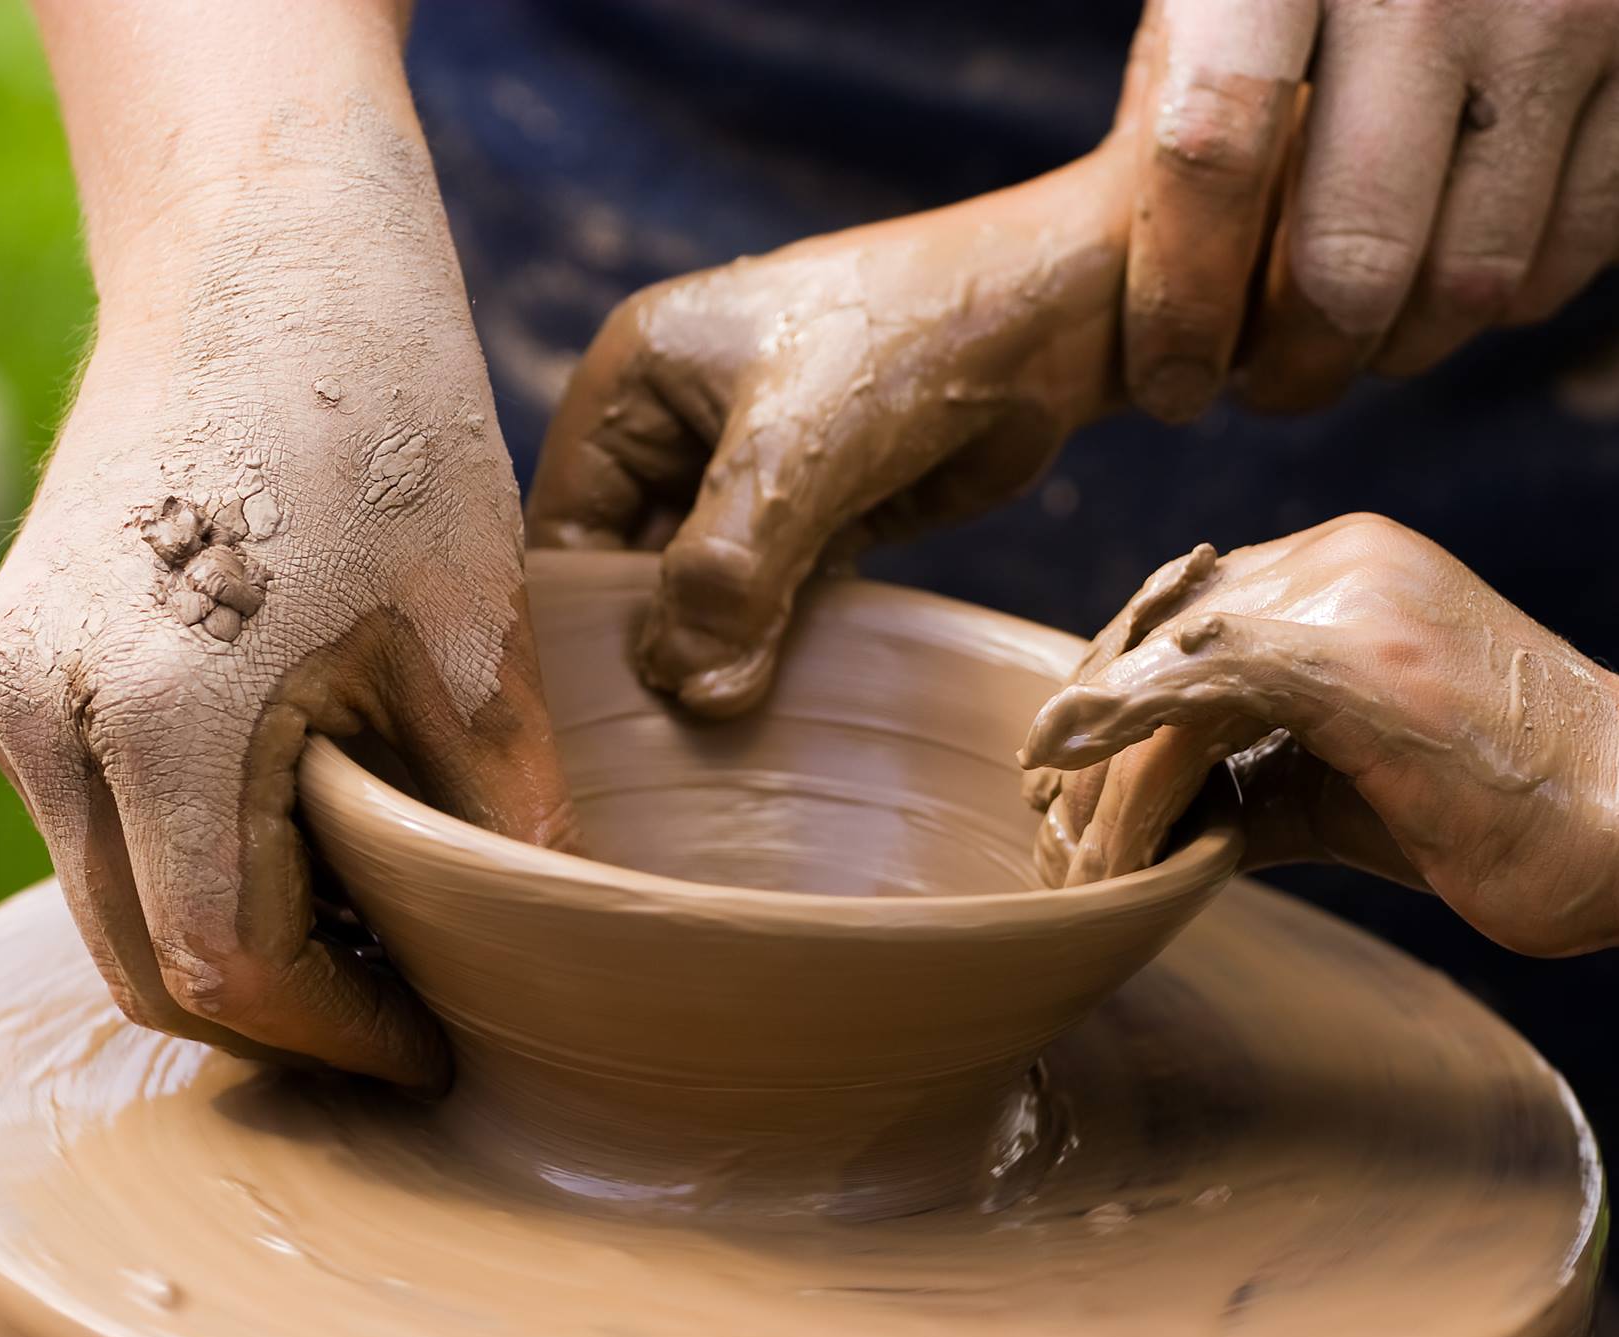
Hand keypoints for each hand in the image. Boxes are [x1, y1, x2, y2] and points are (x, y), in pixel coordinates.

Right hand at [0, 108, 572, 1088]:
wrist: (264, 254)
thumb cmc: (384, 417)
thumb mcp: (473, 630)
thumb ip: (497, 811)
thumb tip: (539, 941)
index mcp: (158, 715)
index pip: (229, 965)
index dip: (340, 1033)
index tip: (434, 1046)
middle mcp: (41, 712)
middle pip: (144, 958)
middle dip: (282, 1010)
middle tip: (408, 1009)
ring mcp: (8, 683)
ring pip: (109, 896)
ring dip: (230, 939)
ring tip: (371, 925)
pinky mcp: (10, 655)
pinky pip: (90, 817)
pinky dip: (184, 860)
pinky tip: (299, 835)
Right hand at [527, 152, 1133, 715]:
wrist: (1052, 315)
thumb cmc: (908, 343)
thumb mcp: (798, 455)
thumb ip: (728, 574)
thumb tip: (688, 694)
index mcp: (632, 383)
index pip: (566, 526)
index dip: (585, 618)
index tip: (613, 710)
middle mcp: (675, 427)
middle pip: (629, 567)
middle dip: (658, 644)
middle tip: (678, 737)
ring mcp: (746, 474)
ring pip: (702, 593)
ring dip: (721, 654)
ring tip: (731, 731)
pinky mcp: (813, 512)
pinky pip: (769, 598)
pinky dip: (775, 643)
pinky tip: (784, 698)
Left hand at [1019, 513, 1618, 955]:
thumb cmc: (1508, 810)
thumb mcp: (1347, 783)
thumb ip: (1255, 776)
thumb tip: (1166, 817)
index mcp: (1345, 569)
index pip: (1186, 618)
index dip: (1114, 694)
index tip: (1064, 769)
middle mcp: (1336, 560)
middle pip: (1157, 630)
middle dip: (1089, 726)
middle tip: (1043, 810)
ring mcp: (1344, 598)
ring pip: (1164, 663)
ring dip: (1100, 760)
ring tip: (1065, 840)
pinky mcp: (1348, 656)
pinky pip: (1194, 682)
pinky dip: (1117, 726)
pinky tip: (1061, 759)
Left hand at [1122, 0, 1618, 419]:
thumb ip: (1190, 97)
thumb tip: (1162, 283)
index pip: (1209, 157)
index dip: (1180, 301)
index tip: (1167, 382)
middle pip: (1350, 258)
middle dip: (1298, 364)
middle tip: (1270, 388)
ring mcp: (1562, 3)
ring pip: (1469, 279)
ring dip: (1400, 348)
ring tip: (1357, 342)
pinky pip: (1574, 246)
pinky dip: (1504, 303)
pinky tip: (1453, 292)